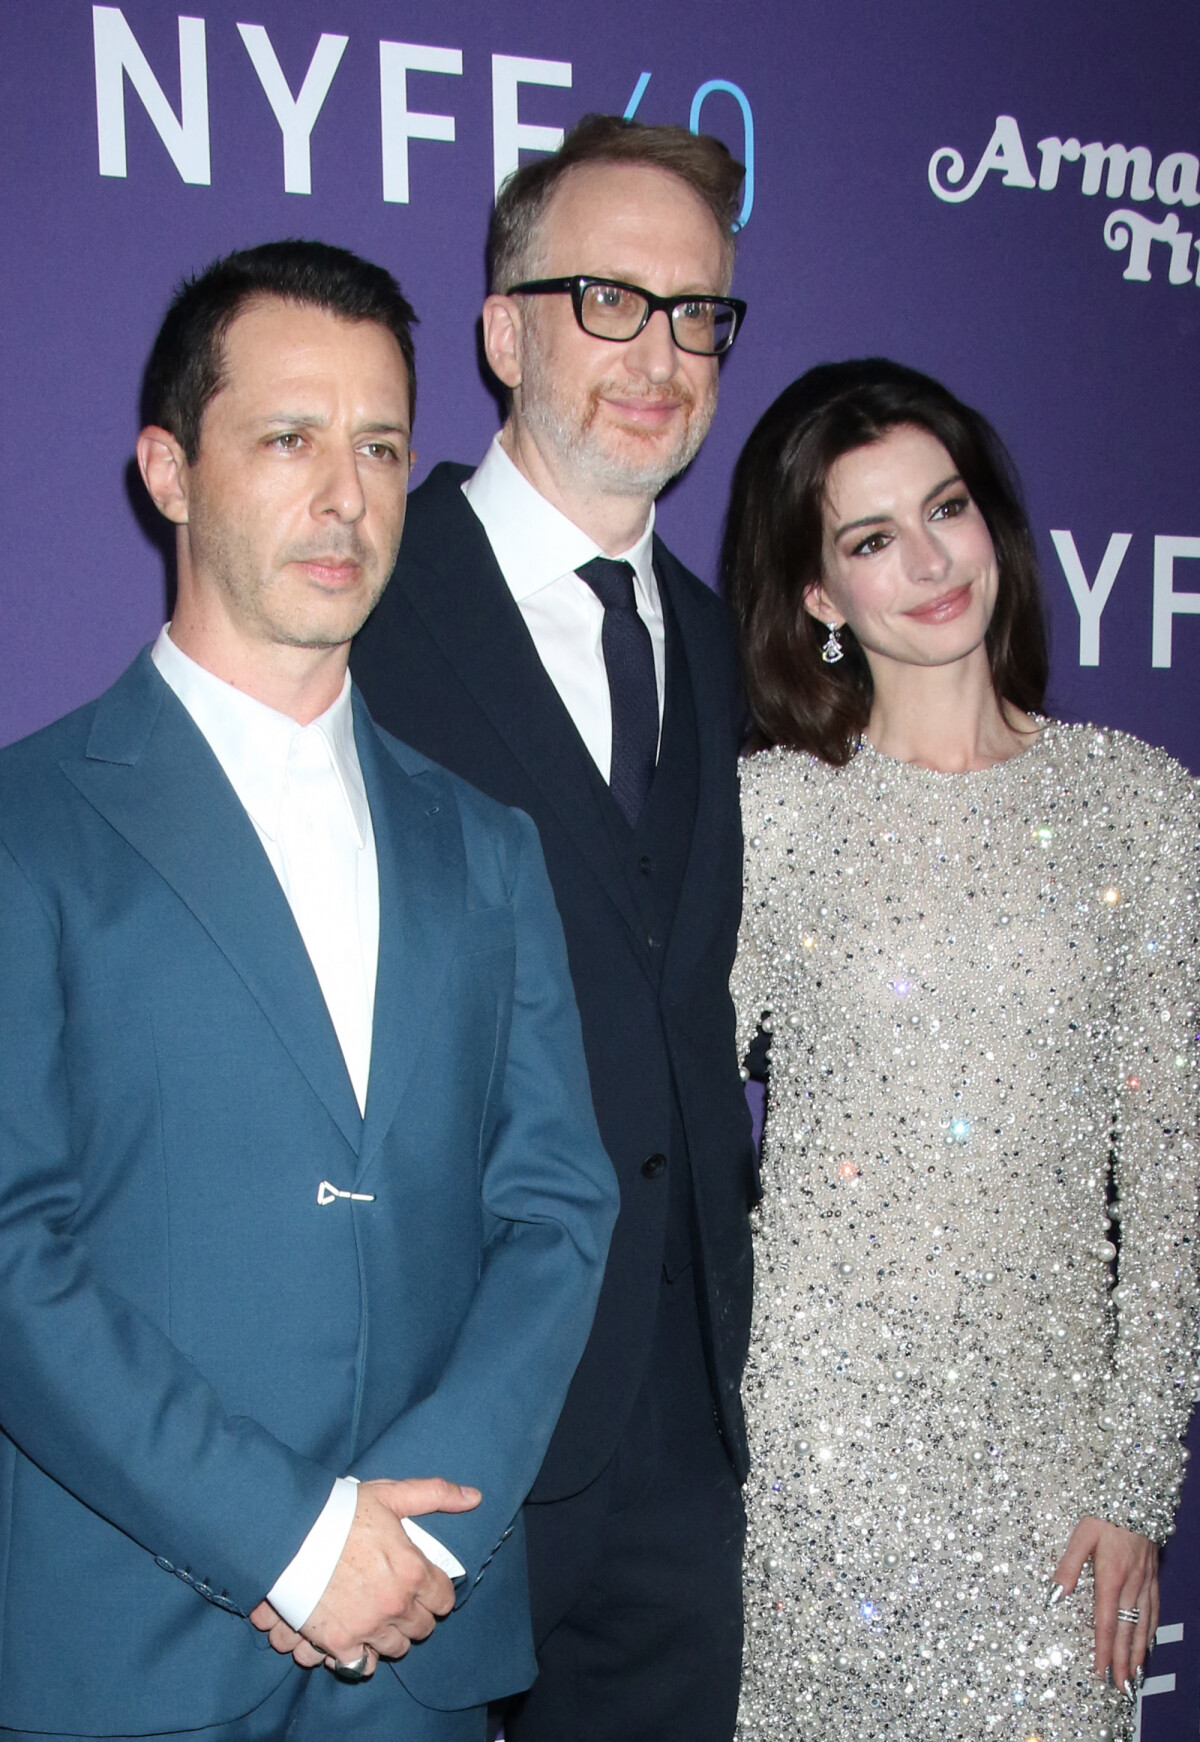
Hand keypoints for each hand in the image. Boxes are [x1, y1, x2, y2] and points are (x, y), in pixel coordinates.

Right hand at [249, 1476, 480, 1673]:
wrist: (291, 1534)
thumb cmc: (342, 1511)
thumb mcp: (392, 1495)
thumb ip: (436, 1495)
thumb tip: (474, 1497)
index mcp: (412, 1570)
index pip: (444, 1599)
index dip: (437, 1593)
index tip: (425, 1587)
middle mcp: (396, 1604)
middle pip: (423, 1627)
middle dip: (416, 1615)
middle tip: (401, 1601)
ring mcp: (368, 1627)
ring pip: (398, 1648)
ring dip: (393, 1635)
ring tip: (380, 1618)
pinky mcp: (339, 1642)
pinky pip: (363, 1665)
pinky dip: (364, 1657)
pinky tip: (359, 1640)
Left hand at [1051, 1516, 1157, 1692]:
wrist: (1135, 1498)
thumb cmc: (1104, 1516)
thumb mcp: (1081, 1536)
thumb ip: (1068, 1567)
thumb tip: (1054, 1596)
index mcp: (1111, 1577)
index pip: (1106, 1623)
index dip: (1103, 1650)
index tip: (1100, 1671)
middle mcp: (1131, 1585)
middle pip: (1126, 1631)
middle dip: (1123, 1661)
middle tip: (1121, 1687)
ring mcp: (1144, 1583)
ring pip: (1143, 1625)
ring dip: (1139, 1653)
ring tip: (1135, 1675)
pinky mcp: (1152, 1577)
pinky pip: (1154, 1611)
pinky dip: (1151, 1631)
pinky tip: (1148, 1642)